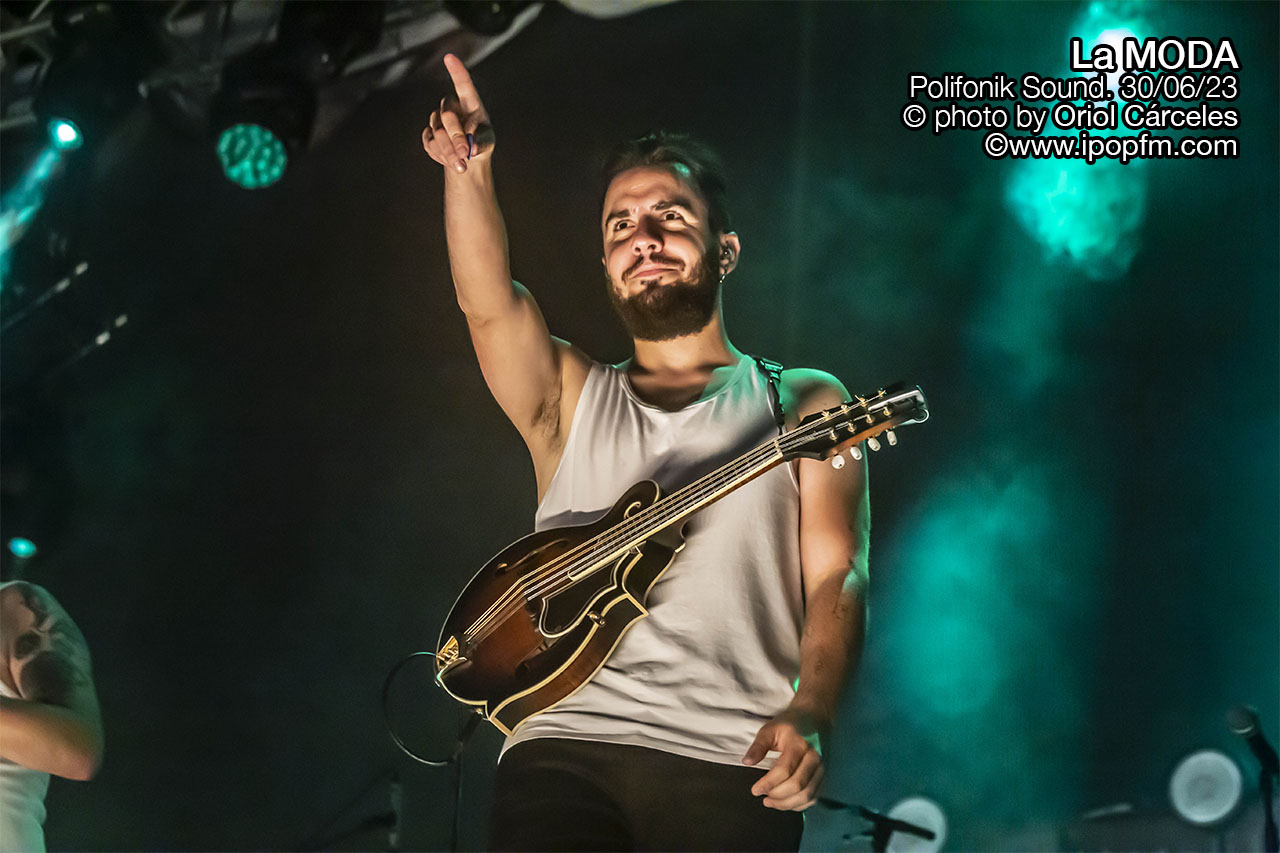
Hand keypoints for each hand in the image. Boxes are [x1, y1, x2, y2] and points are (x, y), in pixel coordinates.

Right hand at [422, 53, 495, 172]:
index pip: (463, 85)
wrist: (468, 158)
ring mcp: (438, 120)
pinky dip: (441, 156)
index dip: (456, 71)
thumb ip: (480, 142)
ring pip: (437, 132)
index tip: (449, 57)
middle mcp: (452, 107)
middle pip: (447, 114)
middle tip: (466, 152)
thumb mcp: (487, 143)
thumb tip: (470, 148)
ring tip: (462, 164)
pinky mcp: (428, 134)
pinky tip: (452, 161)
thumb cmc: (482, 144)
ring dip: (449, 151)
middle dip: (456, 135)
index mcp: (470, 103)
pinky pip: (430, 143)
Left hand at [742, 707, 825, 810]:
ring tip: (771, 802)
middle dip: (778, 796)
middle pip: (798, 785)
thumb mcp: (770, 729)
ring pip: (807, 794)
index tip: (755, 790)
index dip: (768, 783)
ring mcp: (823, 767)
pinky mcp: (826, 776)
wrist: (815, 718)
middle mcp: (815, 757)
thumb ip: (758, 746)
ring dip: (787, 803)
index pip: (784, 770)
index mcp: (799, 743)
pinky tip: (785, 802)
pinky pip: (814, 797)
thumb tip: (747, 762)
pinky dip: (799, 804)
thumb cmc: (790, 725)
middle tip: (764, 798)